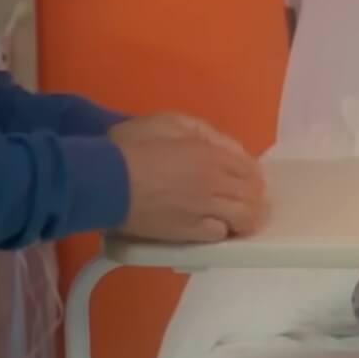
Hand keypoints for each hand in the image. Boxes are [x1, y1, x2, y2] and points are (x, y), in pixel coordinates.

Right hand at [109, 112, 266, 242]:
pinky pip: (220, 235)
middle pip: (252, 193)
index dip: (252, 174)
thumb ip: (205, 133)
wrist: (104, 180)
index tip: (247, 178)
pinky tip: (219, 228)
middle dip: (254, 196)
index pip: (250, 168)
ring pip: (244, 217)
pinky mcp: (189, 233)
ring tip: (239, 218)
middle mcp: (215, 182)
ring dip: (246, 217)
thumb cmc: (132, 145)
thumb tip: (228, 148)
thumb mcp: (171, 122)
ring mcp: (204, 210)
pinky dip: (224, 231)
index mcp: (212, 154)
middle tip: (247, 199)